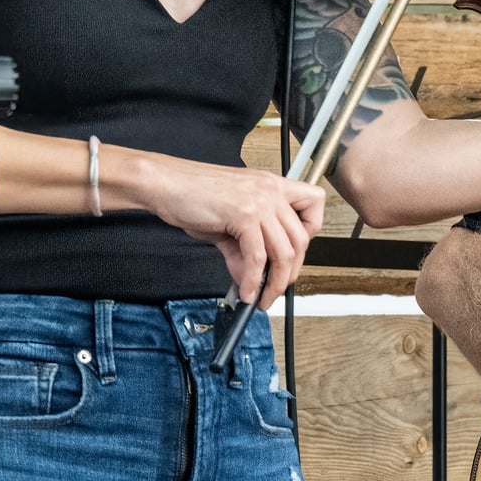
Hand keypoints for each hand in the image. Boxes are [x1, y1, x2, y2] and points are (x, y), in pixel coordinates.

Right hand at [139, 157, 326, 305]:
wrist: (166, 184)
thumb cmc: (193, 195)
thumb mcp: (228, 222)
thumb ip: (245, 248)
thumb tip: (251, 276)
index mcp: (272, 185)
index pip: (314, 203)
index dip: (311, 231)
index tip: (294, 252)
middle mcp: (271, 190)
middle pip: (301, 238)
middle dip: (291, 271)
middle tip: (276, 288)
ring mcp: (259, 201)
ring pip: (283, 251)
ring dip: (275, 283)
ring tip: (262, 297)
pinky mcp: (243, 214)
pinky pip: (257, 257)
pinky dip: (252, 280)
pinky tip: (245, 290)